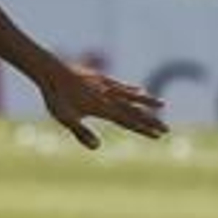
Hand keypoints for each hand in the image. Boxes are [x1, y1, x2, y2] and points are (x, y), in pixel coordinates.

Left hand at [36, 62, 166, 149]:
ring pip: (131, 95)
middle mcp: (108, 96)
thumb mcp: (65, 118)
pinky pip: (121, 85)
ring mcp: (106, 86)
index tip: (158, 136)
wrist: (50, 70)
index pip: (128, 121)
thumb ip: (81, 132)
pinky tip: (139, 90)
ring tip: (162, 105)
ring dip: (147, 102)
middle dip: (150, 121)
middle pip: (134, 111)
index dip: (143, 129)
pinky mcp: (100, 78)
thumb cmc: (56, 96)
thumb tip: (97, 147)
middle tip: (167, 129)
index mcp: (102, 108)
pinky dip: (132, 90)